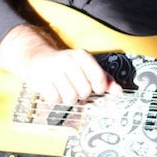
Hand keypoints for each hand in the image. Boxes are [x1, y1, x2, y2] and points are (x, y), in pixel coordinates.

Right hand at [0, 24, 121, 104]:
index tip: (97, 89)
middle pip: (85, 91)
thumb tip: (119, 91)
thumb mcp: (86, 66)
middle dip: (82, 94)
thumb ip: (104, 78)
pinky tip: (55, 90)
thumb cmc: (67, 65)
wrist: (37, 57)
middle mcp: (67, 61)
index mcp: (81, 56)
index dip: (100, 88)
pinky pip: (55, 100)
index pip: (98, 77)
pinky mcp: (40, 81)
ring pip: (70, 98)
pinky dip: (56, 99)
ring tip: (65, 90)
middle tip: (76, 88)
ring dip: (69, 99)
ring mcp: (53, 71)